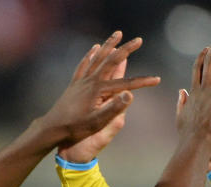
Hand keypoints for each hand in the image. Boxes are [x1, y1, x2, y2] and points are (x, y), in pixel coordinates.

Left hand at [41, 31, 159, 149]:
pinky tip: (94, 48)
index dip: (143, 82)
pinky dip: (91, 54)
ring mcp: (81, 80)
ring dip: (109, 45)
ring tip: (117, 34)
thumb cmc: (76, 128)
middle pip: (111, 60)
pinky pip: (84, 63)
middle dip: (126, 49)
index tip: (157, 80)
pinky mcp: (75, 83)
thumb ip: (115, 108)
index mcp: (98, 90)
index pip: (126, 84)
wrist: (52, 128)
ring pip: (97, 57)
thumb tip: (131, 94)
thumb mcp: (97, 122)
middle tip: (138, 40)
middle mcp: (90, 81)